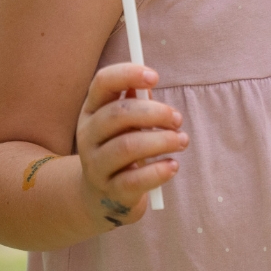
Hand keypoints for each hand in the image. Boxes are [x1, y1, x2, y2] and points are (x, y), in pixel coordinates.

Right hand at [75, 63, 186, 227]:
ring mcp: (96, 165)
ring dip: (162, 140)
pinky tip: (173, 165)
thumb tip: (149, 84)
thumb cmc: (121, 146)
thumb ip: (137, 102)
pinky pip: (135, 179)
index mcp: (92, 111)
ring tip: (182, 141)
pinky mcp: (111, 191)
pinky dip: (159, 171)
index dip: (128, 74)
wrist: (102, 196)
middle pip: (118, 114)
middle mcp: (88, 135)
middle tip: (177, 119)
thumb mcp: (125, 122)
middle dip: (155, 113)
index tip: (155, 77)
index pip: (102, 82)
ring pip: (127, 146)